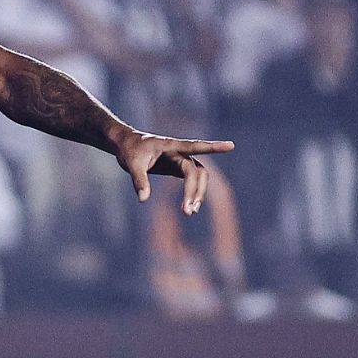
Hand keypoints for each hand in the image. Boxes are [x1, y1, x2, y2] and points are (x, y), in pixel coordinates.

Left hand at [111, 127, 234, 214]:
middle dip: (195, 190)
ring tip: (190, 212)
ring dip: (197, 193)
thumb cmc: (129, 150)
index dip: (213, 147)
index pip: (194, 146)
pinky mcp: (177, 168)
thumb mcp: (131, 164)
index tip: (231, 146)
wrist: (126, 144)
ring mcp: (180, 160)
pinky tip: (189, 207)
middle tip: (187, 211)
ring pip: (198, 176)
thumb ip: (139, 181)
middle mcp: (179, 152)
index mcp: (170, 146)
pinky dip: (192, 193)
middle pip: (196, 170)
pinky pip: (192, 180)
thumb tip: (144, 199)